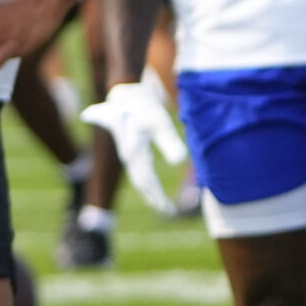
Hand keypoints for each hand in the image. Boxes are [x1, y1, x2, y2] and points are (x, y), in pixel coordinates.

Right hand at [81, 74, 188, 214]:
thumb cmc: (143, 106)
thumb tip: (181, 162)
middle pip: (142, 182)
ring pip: (139, 176)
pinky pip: (139, 168)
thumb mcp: (159, 121)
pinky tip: (150, 185)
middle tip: (167, 211)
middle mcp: (130, 156)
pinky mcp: (132, 147)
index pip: (147, 182)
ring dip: (149, 190)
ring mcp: (129, 152)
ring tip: (160, 202)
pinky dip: (146, 180)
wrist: (124, 93)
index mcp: (134, 154)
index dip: (157, 197)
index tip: (168, 211)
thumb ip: (169, 141)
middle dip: (154, 197)